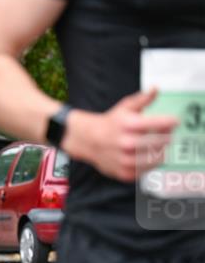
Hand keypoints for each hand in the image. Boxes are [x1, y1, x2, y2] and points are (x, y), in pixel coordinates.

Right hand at [61, 88, 176, 182]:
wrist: (88, 141)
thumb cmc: (110, 123)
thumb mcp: (124, 107)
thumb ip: (142, 99)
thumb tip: (155, 89)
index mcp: (128, 125)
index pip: (159, 124)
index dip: (170, 122)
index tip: (174, 121)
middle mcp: (126, 143)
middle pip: (161, 141)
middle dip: (167, 136)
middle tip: (167, 133)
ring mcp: (125, 160)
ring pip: (157, 157)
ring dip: (161, 150)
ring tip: (157, 145)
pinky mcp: (125, 173)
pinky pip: (148, 169)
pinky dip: (151, 162)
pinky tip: (148, 154)